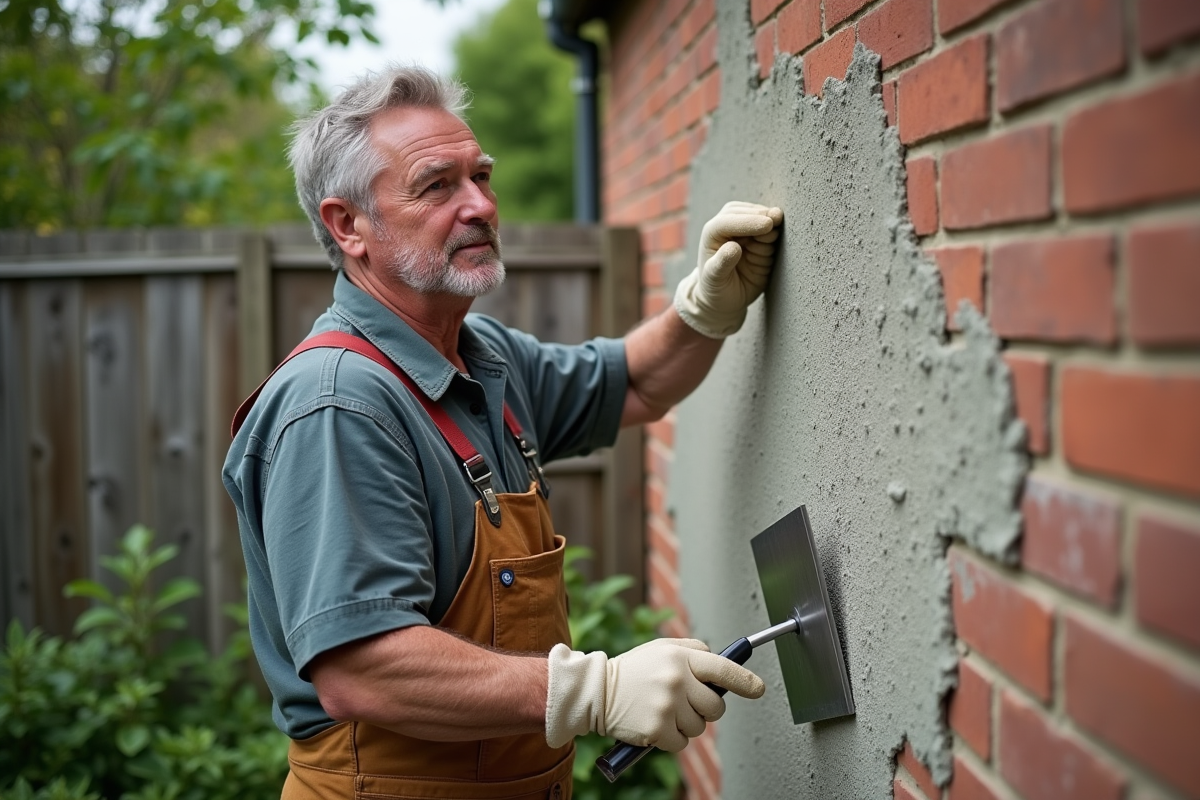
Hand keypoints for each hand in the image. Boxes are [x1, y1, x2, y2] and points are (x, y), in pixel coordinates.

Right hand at [544, 638, 764, 750]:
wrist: (597, 691)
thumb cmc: (632, 670)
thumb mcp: (661, 648)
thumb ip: (692, 650)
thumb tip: (722, 661)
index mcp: (680, 658)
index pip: (723, 669)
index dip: (745, 680)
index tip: (758, 689)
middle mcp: (677, 680)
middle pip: (716, 706)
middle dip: (706, 708)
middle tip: (685, 702)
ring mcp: (668, 706)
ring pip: (700, 726)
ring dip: (686, 723)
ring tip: (663, 710)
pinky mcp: (658, 730)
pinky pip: (682, 742)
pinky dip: (672, 738)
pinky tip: (655, 724)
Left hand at [674, 201, 784, 337]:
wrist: (725, 298)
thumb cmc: (715, 287)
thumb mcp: (714, 279)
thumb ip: (722, 263)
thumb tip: (734, 247)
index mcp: (713, 232)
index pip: (729, 220)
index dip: (748, 221)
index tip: (767, 225)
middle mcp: (729, 227)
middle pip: (749, 212)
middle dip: (763, 218)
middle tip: (774, 225)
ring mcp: (747, 231)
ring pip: (763, 218)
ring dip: (771, 228)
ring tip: (769, 242)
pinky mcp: (761, 239)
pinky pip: (772, 232)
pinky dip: (775, 235)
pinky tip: (770, 246)